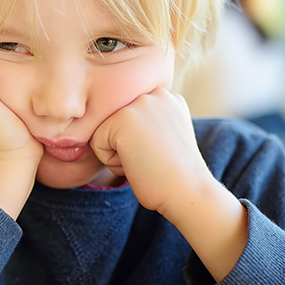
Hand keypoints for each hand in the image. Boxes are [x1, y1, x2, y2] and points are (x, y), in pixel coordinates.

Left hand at [91, 89, 246, 281]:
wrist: (187, 191)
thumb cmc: (174, 174)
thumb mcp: (165, 135)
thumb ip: (147, 122)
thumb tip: (120, 125)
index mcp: (166, 96)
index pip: (127, 118)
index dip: (138, 143)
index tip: (161, 152)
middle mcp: (154, 93)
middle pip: (114, 122)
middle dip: (127, 145)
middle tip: (153, 157)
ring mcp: (139, 103)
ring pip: (104, 131)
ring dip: (118, 153)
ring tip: (146, 159)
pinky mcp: (123, 118)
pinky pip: (96, 143)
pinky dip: (112, 162)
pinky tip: (138, 163)